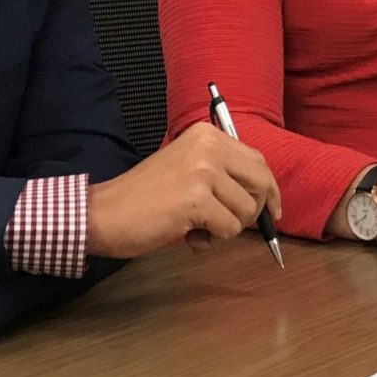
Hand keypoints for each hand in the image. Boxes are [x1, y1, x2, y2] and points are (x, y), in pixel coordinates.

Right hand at [87, 122, 280, 256]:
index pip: (258, 162)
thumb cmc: (144, 198)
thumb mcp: (187, 169)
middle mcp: (209, 147)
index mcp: (207, 135)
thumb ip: (222, 174)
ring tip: (195, 228)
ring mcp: (203, 172)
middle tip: (228, 225)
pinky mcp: (196, 200)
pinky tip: (187, 235)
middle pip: (262, 183)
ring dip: (225, 229)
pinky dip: (212, 241)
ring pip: (246, 211)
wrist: (104, 212)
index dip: (269, 190)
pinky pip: (228, 229)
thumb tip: (264, 197)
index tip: (273, 212)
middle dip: (254, 212)